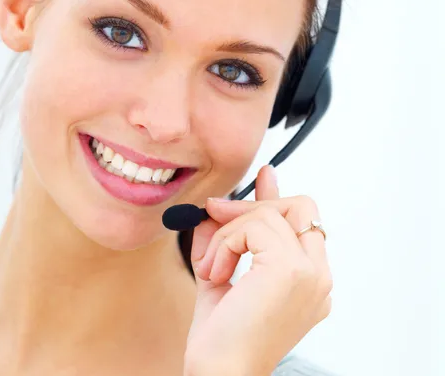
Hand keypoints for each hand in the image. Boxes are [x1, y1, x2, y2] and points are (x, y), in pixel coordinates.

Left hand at [183, 165, 332, 375]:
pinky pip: (254, 226)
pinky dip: (226, 243)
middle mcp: (319, 276)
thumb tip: (219, 204)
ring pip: (269, 215)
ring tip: (212, 267)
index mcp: (310, 280)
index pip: (302, 222)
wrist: (220, 372)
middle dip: (251, 205)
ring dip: (228, 233)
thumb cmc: (222, 334)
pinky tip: (215, 274)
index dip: (278, 197)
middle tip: (214, 211)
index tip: (265, 175)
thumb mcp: (225, 271)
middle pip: (299, 207)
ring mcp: (311, 273)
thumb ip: (229, 237)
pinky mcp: (292, 270)